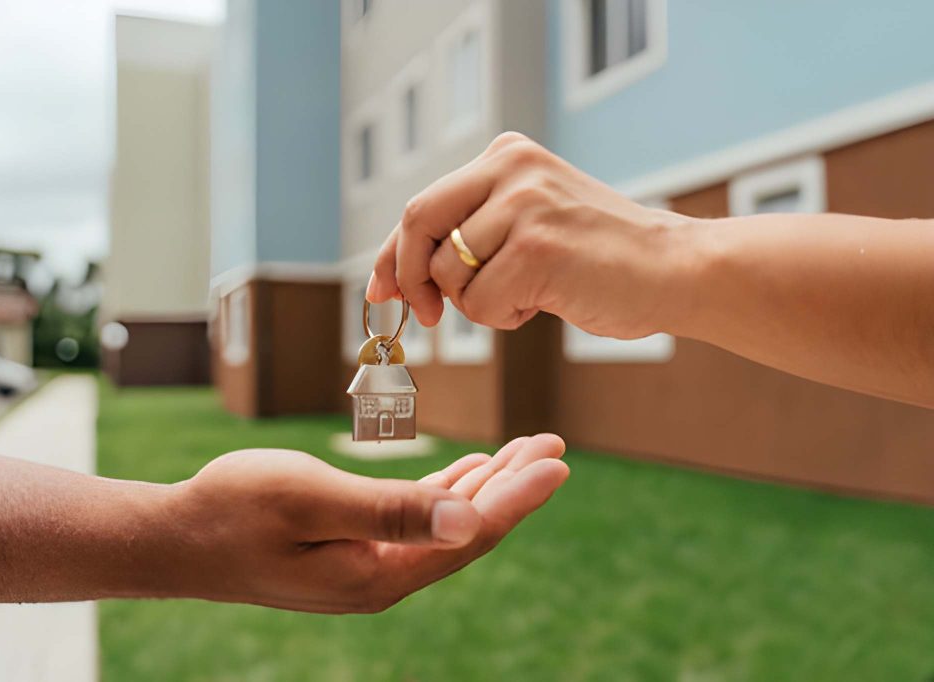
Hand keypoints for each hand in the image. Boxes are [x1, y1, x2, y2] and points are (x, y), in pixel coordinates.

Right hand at [162, 434, 567, 612]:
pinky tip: (466, 474)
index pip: (468, 534)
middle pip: (466, 531)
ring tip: (523, 453)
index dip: (517, 496)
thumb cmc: (234, 507)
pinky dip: (446, 493)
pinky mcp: (350, 553)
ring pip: (443, 525)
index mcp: (379, 573)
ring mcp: (366, 569)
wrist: (175, 539)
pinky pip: (415, 523)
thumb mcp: (311, 497)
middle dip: (511, 487)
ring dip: (484, 486)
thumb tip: (469, 525)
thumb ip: (390, 511)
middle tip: (551, 446)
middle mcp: (382, 579)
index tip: (556, 460)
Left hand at [368, 132, 689, 338]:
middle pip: (417, 223)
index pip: (422, 205)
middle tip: (427, 315)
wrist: (673, 269)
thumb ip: (471, 232)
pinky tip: (545, 300)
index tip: (380, 290)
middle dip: (410, 277)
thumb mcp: (529, 221)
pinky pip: (480, 304)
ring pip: (449, 273)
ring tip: (527, 293)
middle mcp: (511, 168)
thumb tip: (393, 275)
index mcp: (507, 156)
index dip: (390, 253)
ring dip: (477, 302)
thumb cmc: (598, 256)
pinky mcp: (537, 247)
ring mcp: (524, 204)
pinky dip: (504, 317)